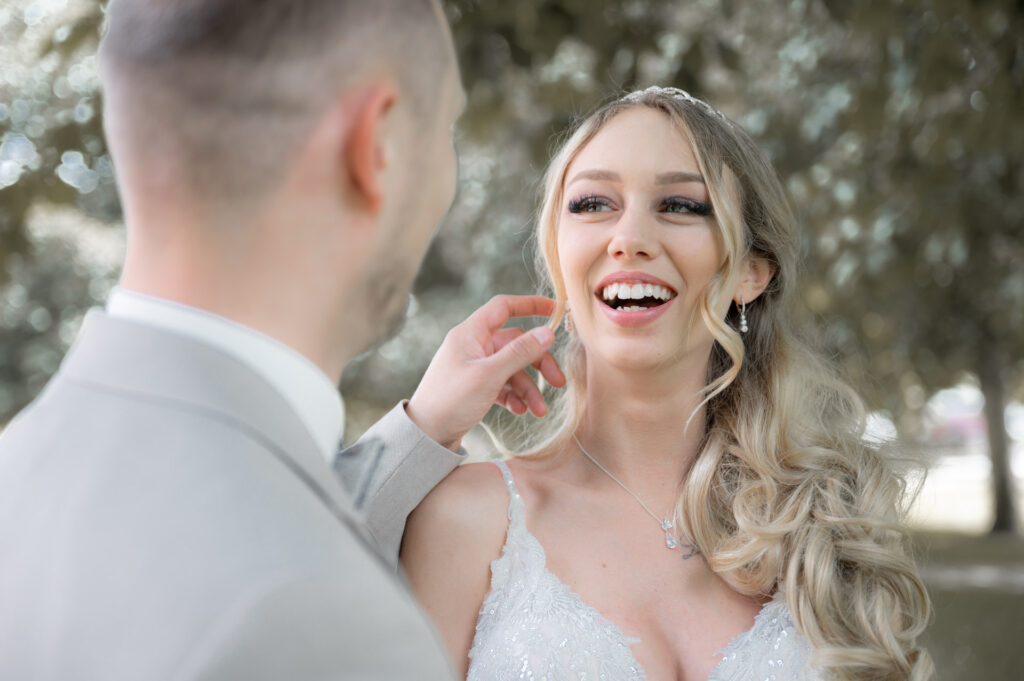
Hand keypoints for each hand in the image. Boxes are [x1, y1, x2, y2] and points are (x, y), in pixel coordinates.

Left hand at [407, 295, 566, 450]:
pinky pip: (502, 385)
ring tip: (539, 410)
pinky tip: (520, 411)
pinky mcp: (474, 388)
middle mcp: (472, 347)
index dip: (530, 305)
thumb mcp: (489, 375)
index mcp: (470, 334)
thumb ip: (519, 352)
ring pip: (511, 368)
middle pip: (514, 343)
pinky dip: (514, 396)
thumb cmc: (451, 401)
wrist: (425, 436)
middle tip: (558, 382)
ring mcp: (473, 367)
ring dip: (528, 388)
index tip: (555, 310)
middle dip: (538, 363)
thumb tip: (548, 332)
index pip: (503, 307)